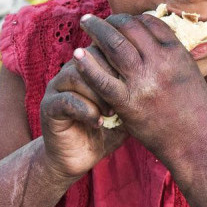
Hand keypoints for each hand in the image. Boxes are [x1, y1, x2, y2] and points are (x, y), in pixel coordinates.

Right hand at [39, 55, 128, 180]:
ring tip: (110, 112)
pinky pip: (66, 100)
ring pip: (76, 76)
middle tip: (123, 96)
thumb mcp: (125, 112)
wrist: (76, 158)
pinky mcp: (48, 107)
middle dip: (109, 76)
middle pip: (89, 56)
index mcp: (88, 67)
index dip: (120, 61)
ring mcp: (56, 88)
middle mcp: (70, 72)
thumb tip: (158, 78)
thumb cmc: (104, 132)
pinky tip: (97, 122)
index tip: (134, 81)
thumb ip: (134, 93)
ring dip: (97, 95)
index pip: (104, 48)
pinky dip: (85, 111)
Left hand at [72, 13, 206, 163]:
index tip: (121, 20)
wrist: (198, 144)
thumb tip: (153, 34)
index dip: (132, 18)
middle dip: (110, 19)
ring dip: (97, 30)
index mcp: (177, 53)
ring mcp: (144, 82)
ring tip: (85, 23)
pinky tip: (77, 55)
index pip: (150, 22)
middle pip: (130, 28)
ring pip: (114, 45)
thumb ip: (171, 54)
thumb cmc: (195, 110)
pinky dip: (88, 65)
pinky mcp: (129, 103)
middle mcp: (161, 63)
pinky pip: (103, 80)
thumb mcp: (190, 73)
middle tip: (95, 18)